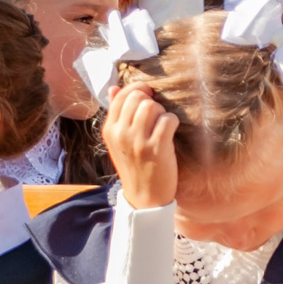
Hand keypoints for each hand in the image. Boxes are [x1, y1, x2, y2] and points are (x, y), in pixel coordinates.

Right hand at [106, 83, 178, 209]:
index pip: (121, 95)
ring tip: (162, 126)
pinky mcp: (156, 147)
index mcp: (109, 129)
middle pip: (138, 98)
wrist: (144, 195)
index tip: (149, 96)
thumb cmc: (135, 164)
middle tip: (156, 116)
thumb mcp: (119, 140)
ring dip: (162, 112)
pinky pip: (168, 119)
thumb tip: (114, 88)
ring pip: (152, 106)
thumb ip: (117, 114)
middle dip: (152, 102)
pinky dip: (173, 122)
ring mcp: (137, 141)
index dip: (139, 90)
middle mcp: (120, 133)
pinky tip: (170, 133)